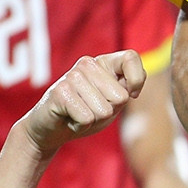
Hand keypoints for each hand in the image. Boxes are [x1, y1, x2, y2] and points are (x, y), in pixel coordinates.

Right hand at [20, 52, 146, 154]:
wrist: (51, 130)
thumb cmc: (86, 114)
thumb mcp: (112, 103)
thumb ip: (127, 90)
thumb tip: (132, 90)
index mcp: (103, 62)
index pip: (130, 57)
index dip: (136, 79)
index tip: (131, 95)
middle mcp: (87, 64)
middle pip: (120, 96)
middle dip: (109, 112)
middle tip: (90, 110)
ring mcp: (73, 76)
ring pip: (104, 110)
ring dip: (94, 121)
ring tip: (79, 114)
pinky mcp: (61, 92)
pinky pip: (87, 118)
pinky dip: (81, 127)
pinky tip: (70, 119)